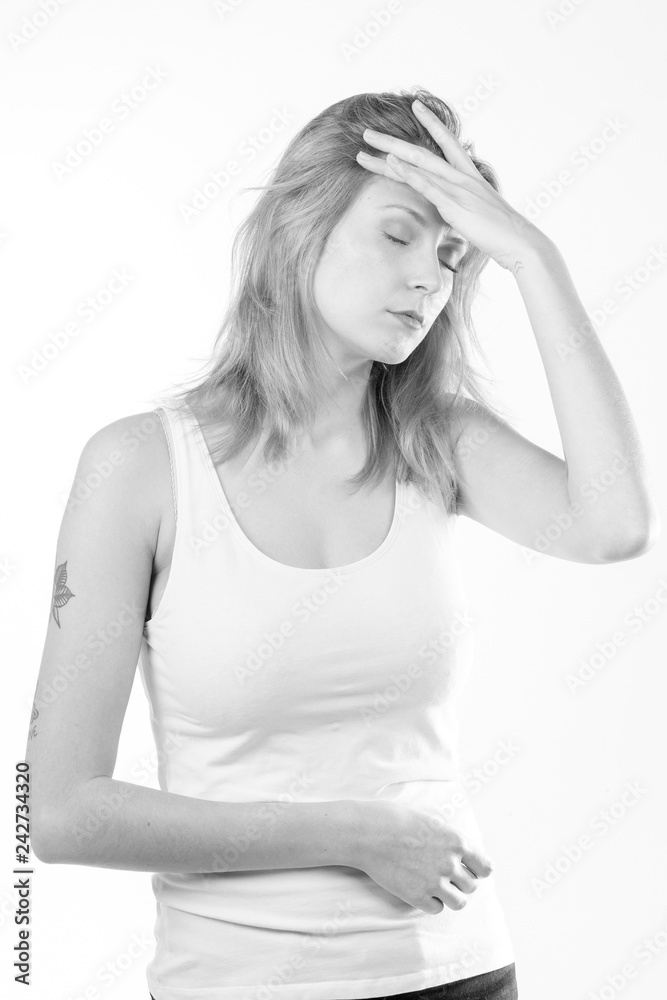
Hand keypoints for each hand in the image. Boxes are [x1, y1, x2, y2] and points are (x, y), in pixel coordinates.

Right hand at [351, 799, 493, 912]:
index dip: (478, 869)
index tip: (469, 869)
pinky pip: (437, 908)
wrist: (369, 832)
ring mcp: (434, 882)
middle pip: (472, 886)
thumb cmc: (397, 821)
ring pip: (459, 902)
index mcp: (457, 842)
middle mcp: (450, 864)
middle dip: (461, 882)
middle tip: (446, 875)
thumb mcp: (432, 823)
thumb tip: (464, 856)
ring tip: (437, 887)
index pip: (486, 867)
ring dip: (451, 896)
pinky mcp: (417, 896)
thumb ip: (451, 841)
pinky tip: (421, 889)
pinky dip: (432, 902)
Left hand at [357, 100, 548, 274]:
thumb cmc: (501, 233)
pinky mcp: (454, 205)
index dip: (431, 123)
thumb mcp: (479, 213)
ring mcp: (457, 188)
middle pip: (421, 151)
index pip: (447, 142)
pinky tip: (391, 163)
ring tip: (366, 144)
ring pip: (418, 163)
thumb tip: (454, 208)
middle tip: (367, 132)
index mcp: (469, 176)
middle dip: (392, 141)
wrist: (520, 242)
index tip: (416, 105)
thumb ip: (464, 205)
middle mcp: (461, 176)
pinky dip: (408, 172)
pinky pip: (427, 185)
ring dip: (389, 152)